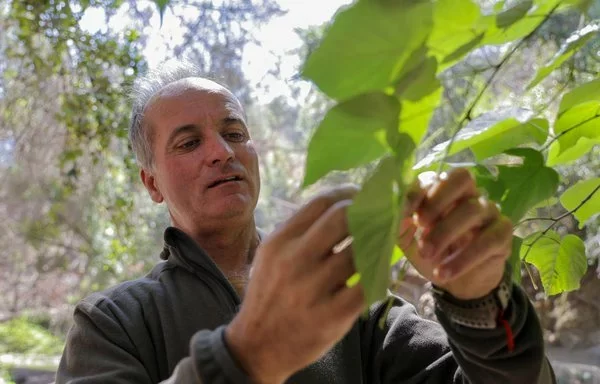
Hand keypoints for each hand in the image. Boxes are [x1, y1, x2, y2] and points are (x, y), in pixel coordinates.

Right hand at [226, 186, 364, 383]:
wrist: (257, 345)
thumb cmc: (270, 293)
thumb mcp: (271, 255)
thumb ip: (299, 231)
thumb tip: (341, 204)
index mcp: (280, 242)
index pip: (321, 203)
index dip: (348, 193)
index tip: (361, 195)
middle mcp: (295, 261)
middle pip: (343, 218)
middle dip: (367, 210)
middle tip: (380, 212)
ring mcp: (314, 289)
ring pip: (361, 250)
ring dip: (378, 241)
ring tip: (383, 240)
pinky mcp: (333, 316)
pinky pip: (368, 284)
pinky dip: (378, 272)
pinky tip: (379, 268)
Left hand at [398, 168, 512, 299]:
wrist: (453, 282)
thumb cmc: (429, 251)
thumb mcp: (406, 236)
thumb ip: (400, 218)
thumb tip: (399, 204)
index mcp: (443, 190)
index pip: (435, 176)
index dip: (420, 190)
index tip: (407, 212)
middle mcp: (469, 194)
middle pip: (462, 178)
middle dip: (438, 200)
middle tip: (420, 225)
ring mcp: (489, 212)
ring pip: (473, 209)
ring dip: (445, 233)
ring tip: (427, 254)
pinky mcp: (502, 235)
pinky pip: (489, 240)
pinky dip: (464, 258)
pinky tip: (444, 272)